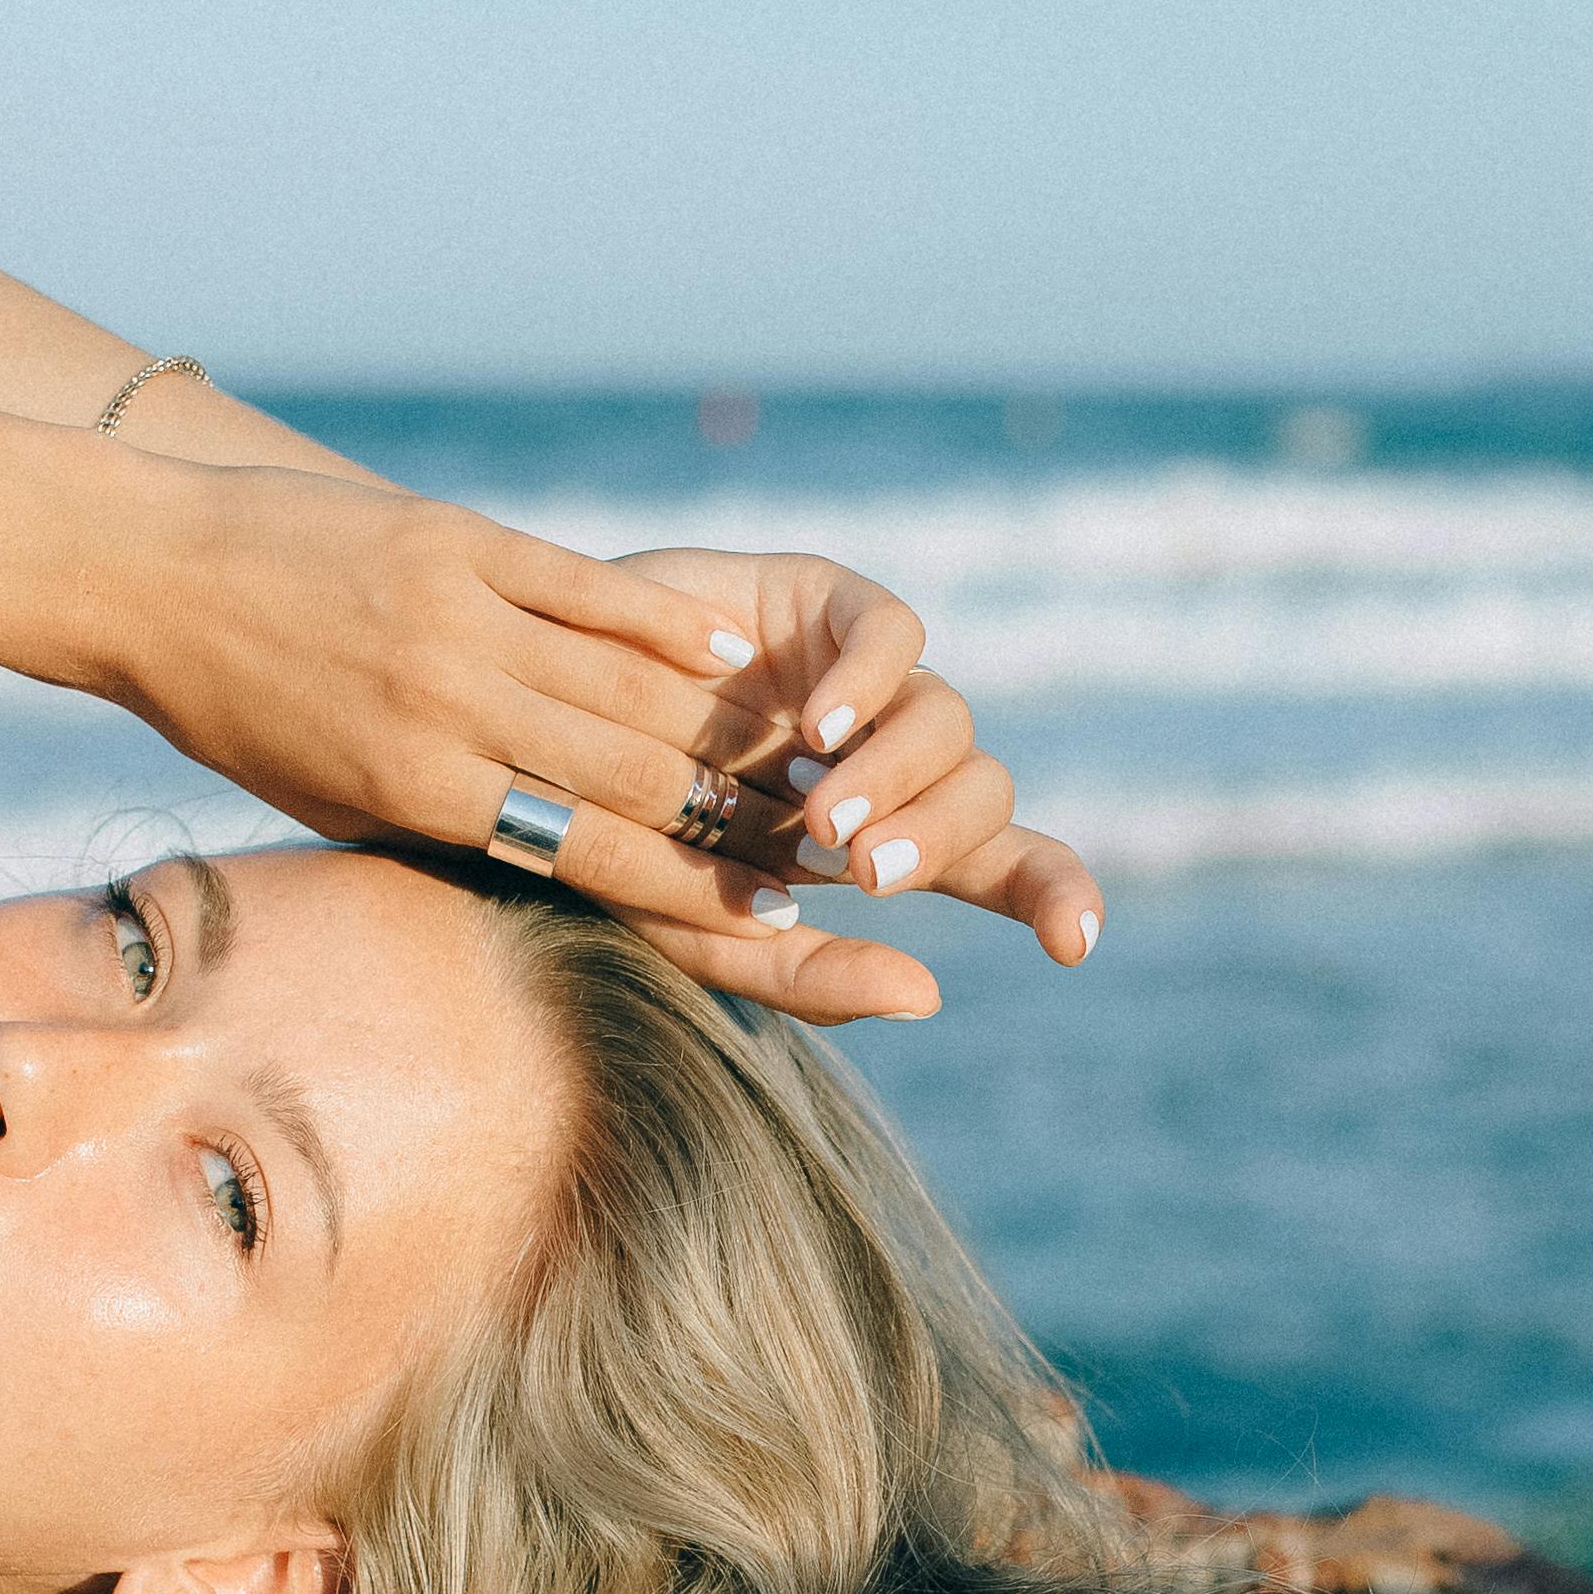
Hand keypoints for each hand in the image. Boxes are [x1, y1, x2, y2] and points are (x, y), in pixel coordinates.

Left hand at [70, 455, 829, 921]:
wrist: (146, 573)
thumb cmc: (237, 711)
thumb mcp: (333, 802)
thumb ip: (447, 828)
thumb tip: (558, 872)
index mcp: (415, 794)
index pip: (587, 853)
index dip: (692, 887)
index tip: (775, 912)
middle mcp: (446, 709)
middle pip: (631, 775)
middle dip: (738, 816)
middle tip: (827, 839)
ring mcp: (454, 615)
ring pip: (624, 686)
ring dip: (724, 730)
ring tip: (804, 762)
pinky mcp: (454, 538)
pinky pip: (586, 588)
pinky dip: (664, 625)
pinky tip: (731, 655)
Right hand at [598, 546, 1103, 1023]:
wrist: (520, 732)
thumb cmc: (611, 844)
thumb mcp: (704, 929)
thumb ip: (807, 976)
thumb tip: (928, 993)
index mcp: (884, 840)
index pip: (1004, 861)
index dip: (1053, 890)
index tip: (1073, 944)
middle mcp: (889, 755)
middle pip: (981, 792)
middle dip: (938, 838)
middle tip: (864, 872)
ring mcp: (863, 677)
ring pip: (947, 720)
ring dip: (898, 775)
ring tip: (821, 816)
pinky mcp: (825, 600)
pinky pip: (892, 634)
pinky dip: (870, 680)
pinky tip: (816, 722)